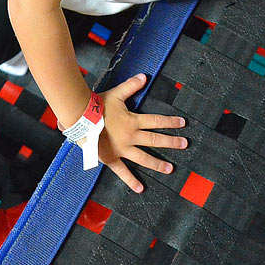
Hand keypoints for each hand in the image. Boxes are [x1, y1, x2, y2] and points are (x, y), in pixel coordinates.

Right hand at [96, 73, 186, 192]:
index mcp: (133, 121)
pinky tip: (140, 188)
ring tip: (170, 169)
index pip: (156, 121)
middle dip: (172, 142)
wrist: (80, 119)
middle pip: (155, 140)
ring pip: (144, 158)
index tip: (182, 123)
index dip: (170, 122)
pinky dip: (131, 181)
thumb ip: (130, 86)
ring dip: (158, 164)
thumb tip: (144, 76)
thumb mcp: (115, 94)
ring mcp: (122, 149)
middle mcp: (131, 137)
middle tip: (184, 144)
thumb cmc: (96, 106)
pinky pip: (123, 172)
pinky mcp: (111, 158)